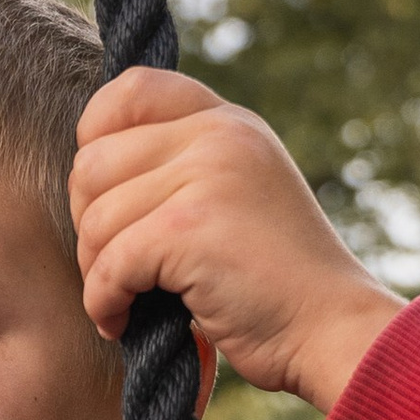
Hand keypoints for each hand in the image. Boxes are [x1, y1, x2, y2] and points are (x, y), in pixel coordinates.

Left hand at [69, 71, 401, 415]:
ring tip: (122, 301)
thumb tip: (88, 171)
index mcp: (228, 121)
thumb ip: (184, 167)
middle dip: (87, 224)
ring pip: (96, 218)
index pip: (130, 90)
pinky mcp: (190, 229)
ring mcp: (207, 177)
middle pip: (94, 162)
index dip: (93, 138)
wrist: (331, 330)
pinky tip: (120, 322)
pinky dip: (103, 302)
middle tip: (113, 267)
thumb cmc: (276, 283)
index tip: (102, 196)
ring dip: (95, 272)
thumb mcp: (238, 195)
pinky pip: (110, 262)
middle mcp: (219, 134)